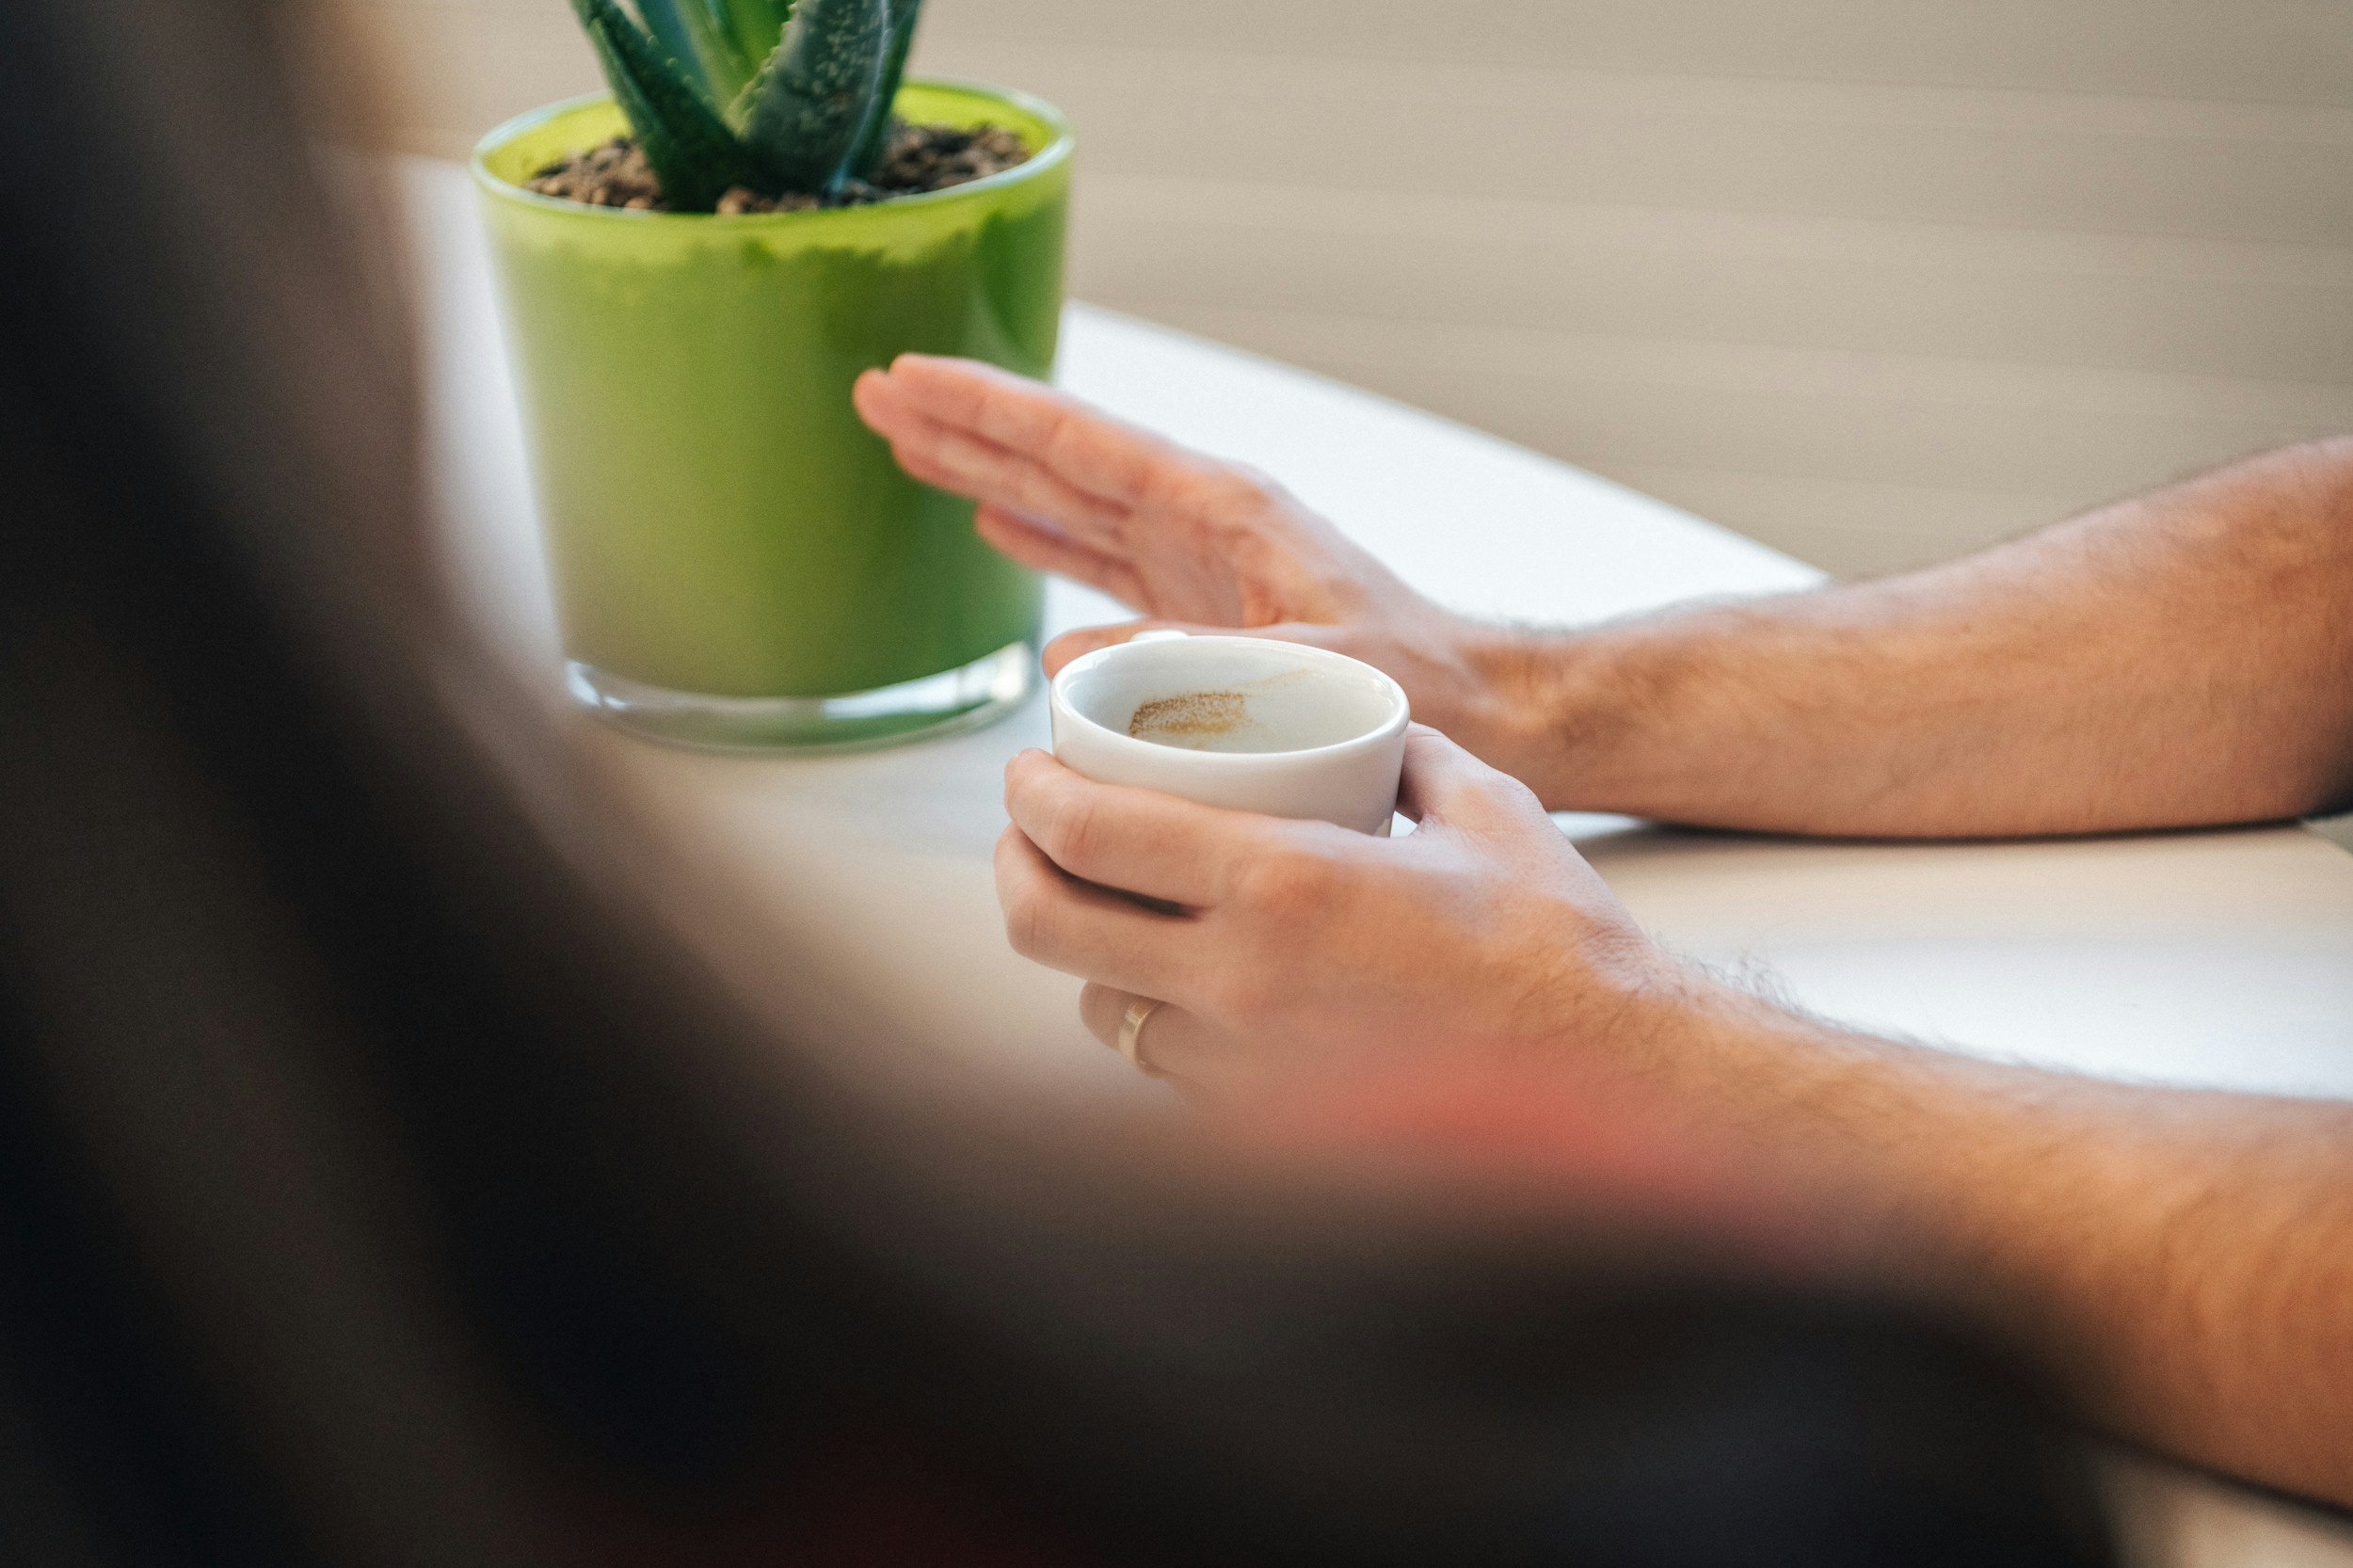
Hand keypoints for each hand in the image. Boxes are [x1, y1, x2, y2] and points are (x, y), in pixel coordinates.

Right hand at [852, 354, 1526, 754]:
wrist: (1486, 707)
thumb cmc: (1419, 684)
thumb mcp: (1309, 678)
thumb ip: (1195, 670)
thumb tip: (1070, 666)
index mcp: (1224, 513)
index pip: (1080, 444)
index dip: (989, 409)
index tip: (912, 374)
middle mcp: (1203, 524)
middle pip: (1059, 459)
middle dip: (967, 426)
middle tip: (878, 394)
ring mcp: (1198, 565)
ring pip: (1070, 504)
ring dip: (991, 474)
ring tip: (912, 446)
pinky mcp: (1203, 610)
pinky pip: (1102, 564)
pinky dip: (1045, 542)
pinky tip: (1001, 530)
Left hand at [993, 726, 1695, 1102]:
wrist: (1612, 1079)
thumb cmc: (1553, 942)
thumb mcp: (1481, 805)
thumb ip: (1407, 754)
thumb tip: (1373, 728)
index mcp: (1279, 884)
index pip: (1089, 832)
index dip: (1031, 796)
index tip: (1028, 772)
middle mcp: (1238, 981)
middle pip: (1049, 927)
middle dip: (1018, 871)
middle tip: (1032, 838)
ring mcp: (1243, 1065)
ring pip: (1101, 1008)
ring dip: (1090, 956)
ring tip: (1113, 912)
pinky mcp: (1266, 1124)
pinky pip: (1169, 1068)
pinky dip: (1160, 1022)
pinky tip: (1187, 987)